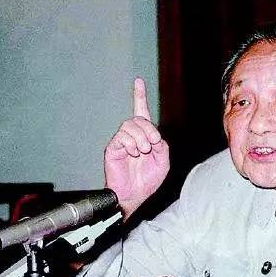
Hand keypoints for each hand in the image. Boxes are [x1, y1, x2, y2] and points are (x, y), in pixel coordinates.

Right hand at [104, 78, 168, 217]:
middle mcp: (131, 136)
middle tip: (153, 143)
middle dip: (149, 129)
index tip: (138, 81)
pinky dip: (131, 144)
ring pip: (130, 125)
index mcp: (144, 136)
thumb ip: (162, 145)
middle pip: (138, 118)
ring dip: (141, 138)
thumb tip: (154, 135)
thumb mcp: (163, 161)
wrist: (134, 195)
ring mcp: (121, 141)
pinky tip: (133, 154)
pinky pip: (122, 136)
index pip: (140, 112)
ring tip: (142, 151)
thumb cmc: (147, 180)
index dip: (139, 96)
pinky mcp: (113, 148)